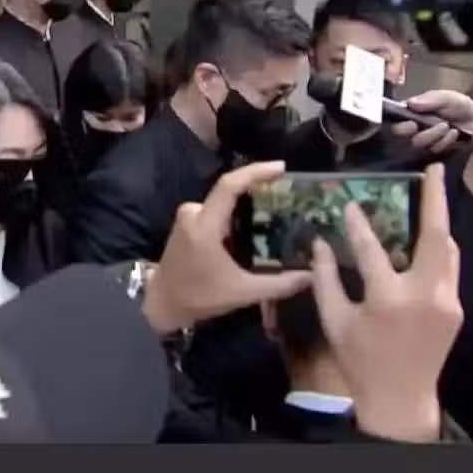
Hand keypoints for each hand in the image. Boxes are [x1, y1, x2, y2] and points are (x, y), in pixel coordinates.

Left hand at [142, 161, 313, 334]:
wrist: (161, 305)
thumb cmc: (199, 297)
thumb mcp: (242, 293)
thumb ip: (278, 285)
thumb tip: (311, 276)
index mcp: (204, 225)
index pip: (229, 186)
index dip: (255, 172)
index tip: (281, 168)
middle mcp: (193, 214)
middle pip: (230, 191)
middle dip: (259, 189)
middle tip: (288, 193)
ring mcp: (187, 217)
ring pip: (224, 202)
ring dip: (247, 204)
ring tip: (277, 209)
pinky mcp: (186, 223)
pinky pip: (216, 210)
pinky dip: (235, 214)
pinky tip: (254, 224)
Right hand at [309, 163, 462, 441]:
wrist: (400, 399)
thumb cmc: (360, 362)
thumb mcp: (335, 321)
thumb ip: (325, 280)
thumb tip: (319, 244)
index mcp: (388, 299)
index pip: (372, 248)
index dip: (358, 224)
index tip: (350, 204)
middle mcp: (424, 294)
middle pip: (436, 235)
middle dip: (436, 198)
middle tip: (436, 169)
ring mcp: (446, 301)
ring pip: (449, 250)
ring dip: (440, 223)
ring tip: (431, 198)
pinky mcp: (456, 309)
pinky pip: (449, 269)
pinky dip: (439, 251)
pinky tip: (426, 242)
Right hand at [390, 90, 472, 153]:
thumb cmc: (458, 106)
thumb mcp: (447, 97)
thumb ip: (431, 99)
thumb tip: (411, 103)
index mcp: (412, 113)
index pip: (397, 124)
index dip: (402, 127)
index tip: (413, 125)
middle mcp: (414, 129)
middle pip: (408, 139)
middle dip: (426, 134)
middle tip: (442, 125)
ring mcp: (424, 142)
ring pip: (422, 146)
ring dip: (438, 136)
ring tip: (450, 126)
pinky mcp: (433, 151)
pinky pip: (435, 151)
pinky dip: (446, 142)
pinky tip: (454, 133)